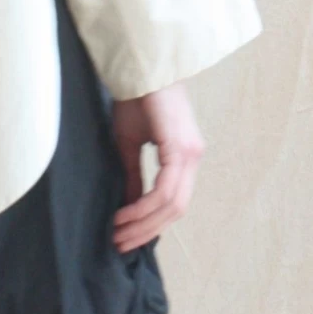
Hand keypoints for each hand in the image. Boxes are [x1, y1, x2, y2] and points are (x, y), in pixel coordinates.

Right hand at [111, 82, 204, 252]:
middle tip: (121, 245)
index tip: (128, 238)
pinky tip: (123, 215)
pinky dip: (143, 207)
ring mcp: (191, 154)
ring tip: (118, 234)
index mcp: (185, 157)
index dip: (153, 224)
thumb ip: (135, 177)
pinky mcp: (180, 149)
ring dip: (143, 224)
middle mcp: (194, 158)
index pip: (175, 202)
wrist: (138, 69)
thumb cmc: (135, 100)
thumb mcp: (130, 145)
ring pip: (172, 205)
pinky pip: (164, 190)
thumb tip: (132, 207)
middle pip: (176, 210)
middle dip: (147, 231)